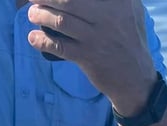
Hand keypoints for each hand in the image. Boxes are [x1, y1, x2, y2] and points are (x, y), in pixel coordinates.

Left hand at [27, 0, 156, 112]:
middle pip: (68, 1)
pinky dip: (43, 42)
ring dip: (42, 16)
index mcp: (117, 1)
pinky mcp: (87, 57)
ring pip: (62, 21)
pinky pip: (60, 47)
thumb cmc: (130, 38)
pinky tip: (32, 38)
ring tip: (32, 13)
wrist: (135, 77)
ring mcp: (95, 37)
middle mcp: (106, 16)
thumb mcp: (132, 8)